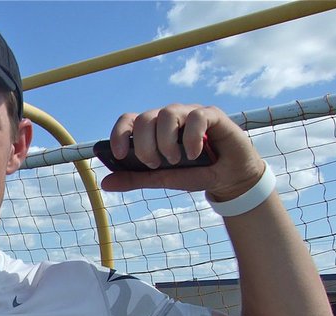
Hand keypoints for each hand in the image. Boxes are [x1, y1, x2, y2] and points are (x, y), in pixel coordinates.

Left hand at [99, 104, 264, 200]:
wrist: (230, 177)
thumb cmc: (195, 173)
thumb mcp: (164, 179)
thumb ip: (137, 178)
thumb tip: (105, 183)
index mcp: (153, 130)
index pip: (128, 120)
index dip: (119, 134)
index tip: (117, 154)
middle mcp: (169, 118)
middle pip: (145, 118)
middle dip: (144, 145)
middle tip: (154, 164)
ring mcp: (189, 114)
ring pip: (167, 113)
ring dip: (165, 141)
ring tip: (174, 160)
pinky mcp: (211, 114)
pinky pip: (196, 117)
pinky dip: (191, 137)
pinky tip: (194, 154)